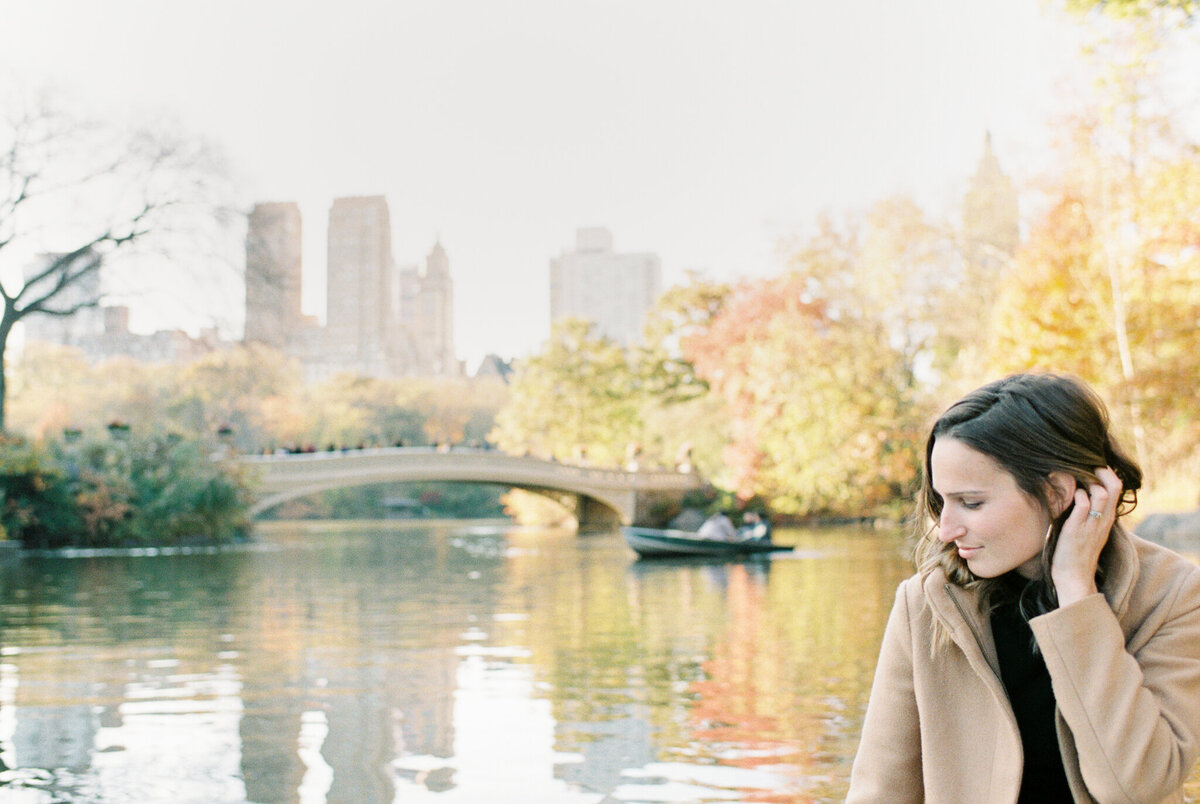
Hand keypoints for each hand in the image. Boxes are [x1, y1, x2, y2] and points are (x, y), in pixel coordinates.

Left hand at [1050, 466, 1122, 606]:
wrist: (1074, 579)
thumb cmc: (1077, 554)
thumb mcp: (1089, 531)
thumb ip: (1089, 514)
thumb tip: (1081, 495)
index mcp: (1107, 519)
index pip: (1117, 488)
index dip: (1107, 473)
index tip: (1093, 467)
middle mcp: (1103, 520)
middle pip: (1115, 486)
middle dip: (1103, 471)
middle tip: (1087, 466)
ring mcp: (1091, 525)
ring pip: (1102, 494)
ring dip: (1089, 482)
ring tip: (1076, 481)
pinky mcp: (1076, 530)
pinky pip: (1083, 506)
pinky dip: (1078, 496)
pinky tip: (1071, 496)